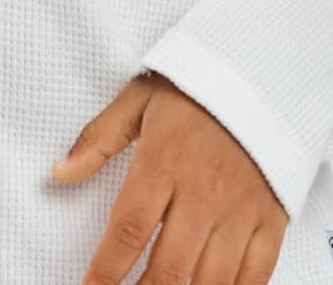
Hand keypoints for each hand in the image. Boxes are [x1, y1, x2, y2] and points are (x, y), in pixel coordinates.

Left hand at [51, 70, 289, 283]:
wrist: (265, 69)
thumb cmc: (199, 85)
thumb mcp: (140, 98)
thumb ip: (99, 138)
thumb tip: (61, 172)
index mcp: (164, 161)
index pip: (128, 231)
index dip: (105, 273)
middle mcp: (202, 192)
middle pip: (168, 269)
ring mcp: (240, 209)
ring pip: (210, 281)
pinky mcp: (271, 217)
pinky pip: (256, 275)